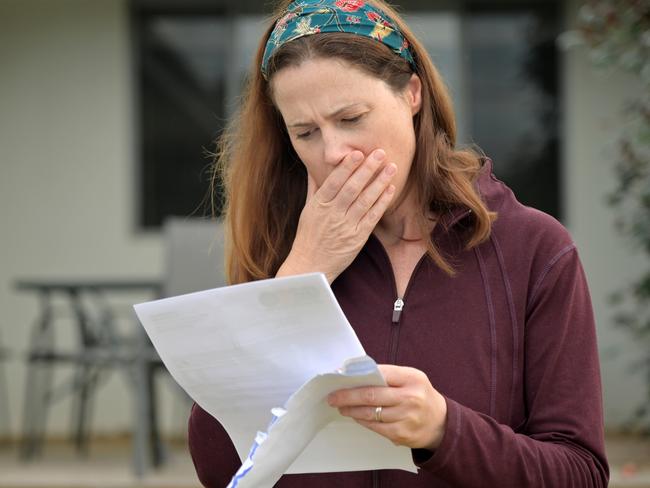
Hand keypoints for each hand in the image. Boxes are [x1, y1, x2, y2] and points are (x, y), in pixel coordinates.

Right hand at [276, 149, 396, 282]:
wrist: (310, 266)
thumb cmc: (307, 237)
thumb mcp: (306, 210)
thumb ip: (313, 188)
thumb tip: (314, 168)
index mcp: (319, 205)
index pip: (334, 182)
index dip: (346, 167)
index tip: (358, 153)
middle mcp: (332, 214)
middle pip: (352, 188)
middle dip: (367, 169)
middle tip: (380, 152)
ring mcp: (346, 227)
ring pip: (365, 201)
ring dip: (379, 182)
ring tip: (391, 167)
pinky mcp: (357, 238)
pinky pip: (372, 217)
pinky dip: (382, 202)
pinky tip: (390, 189)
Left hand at [327, 365, 447, 450]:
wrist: (441, 423)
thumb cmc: (420, 396)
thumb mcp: (411, 378)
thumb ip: (389, 376)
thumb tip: (357, 375)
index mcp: (412, 378)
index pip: (380, 374)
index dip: (358, 376)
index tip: (341, 377)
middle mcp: (410, 398)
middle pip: (371, 395)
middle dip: (348, 396)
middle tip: (333, 397)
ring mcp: (406, 418)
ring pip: (370, 413)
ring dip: (352, 410)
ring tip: (341, 407)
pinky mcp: (401, 434)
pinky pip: (375, 427)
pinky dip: (363, 421)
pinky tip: (356, 416)